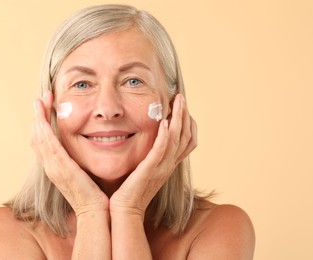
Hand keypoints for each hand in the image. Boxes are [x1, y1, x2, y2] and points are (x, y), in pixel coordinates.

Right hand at [31, 91, 108, 215]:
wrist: (96, 212)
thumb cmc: (95, 193)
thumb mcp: (85, 173)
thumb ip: (81, 160)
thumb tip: (88, 146)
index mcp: (56, 166)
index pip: (44, 140)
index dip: (42, 122)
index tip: (46, 106)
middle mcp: (51, 166)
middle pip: (37, 136)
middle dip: (38, 115)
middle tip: (41, 97)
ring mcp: (53, 167)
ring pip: (39, 137)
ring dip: (38, 117)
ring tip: (41, 99)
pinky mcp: (59, 167)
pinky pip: (47, 144)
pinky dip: (42, 128)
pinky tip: (41, 115)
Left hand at [110, 94, 196, 218]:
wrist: (125, 210)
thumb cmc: (130, 190)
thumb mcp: (144, 169)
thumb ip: (149, 155)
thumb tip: (147, 141)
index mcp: (168, 164)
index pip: (186, 140)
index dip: (187, 122)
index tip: (182, 106)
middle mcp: (169, 165)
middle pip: (185, 136)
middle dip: (185, 114)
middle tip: (181, 97)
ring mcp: (161, 168)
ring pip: (176, 139)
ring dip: (178, 118)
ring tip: (178, 101)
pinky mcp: (149, 171)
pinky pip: (160, 151)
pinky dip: (164, 136)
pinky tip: (164, 122)